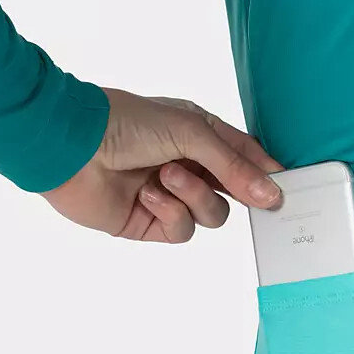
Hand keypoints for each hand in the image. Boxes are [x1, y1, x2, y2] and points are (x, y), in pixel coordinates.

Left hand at [42, 88, 283, 241]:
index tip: (287, 189)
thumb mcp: (191, 133)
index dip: (267, 173)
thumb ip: (234, 166)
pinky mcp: (148, 222)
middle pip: (235, 191)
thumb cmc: (125, 123)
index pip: (246, 157)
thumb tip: (273, 195)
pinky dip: (169, 212)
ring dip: (194, 196)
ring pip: (211, 213)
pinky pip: (181, 230)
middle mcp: (187, 164)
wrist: (66, 145)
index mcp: (199, 134)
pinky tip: (148, 195)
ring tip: (166, 177)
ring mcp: (169, 195)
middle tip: (254, 197)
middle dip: (240, 192)